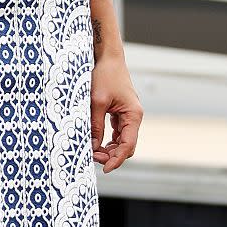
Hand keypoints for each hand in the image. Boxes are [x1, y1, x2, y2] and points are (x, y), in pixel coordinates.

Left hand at [90, 51, 143, 172]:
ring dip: (109, 148)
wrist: (108, 57)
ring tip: (93, 152)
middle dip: (111, 155)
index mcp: (133, 115)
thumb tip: (93, 147)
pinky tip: (96, 141)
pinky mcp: (120, 111)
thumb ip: (96, 125)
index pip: (128, 145)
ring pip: (121, 140)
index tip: (105, 169)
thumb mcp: (97, 101)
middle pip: (126, 145)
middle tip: (93, 158)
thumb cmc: (104, 75)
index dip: (117, 159)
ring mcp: (128, 114)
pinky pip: (117, 131)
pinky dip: (108, 138)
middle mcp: (134, 116)